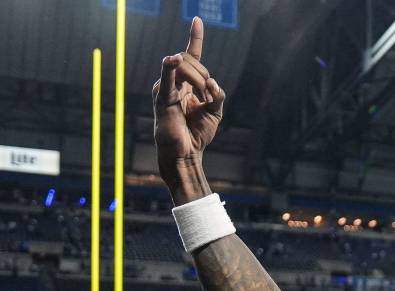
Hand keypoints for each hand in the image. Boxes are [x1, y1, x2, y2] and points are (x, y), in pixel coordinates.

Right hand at [152, 17, 224, 179]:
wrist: (186, 153)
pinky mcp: (163, 99)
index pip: (191, 55)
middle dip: (205, 76)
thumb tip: (212, 81)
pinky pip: (167, 79)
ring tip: (202, 101)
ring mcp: (166, 88)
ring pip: (184, 67)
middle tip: (208, 99)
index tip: (197, 20)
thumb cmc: (197, 134)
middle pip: (191, 61)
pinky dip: (170, 68)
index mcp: (187, 84)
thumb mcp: (215, 112)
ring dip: (199, 81)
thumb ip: (217, 95)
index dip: (195, 38)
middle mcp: (174, 83)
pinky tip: (172, 59)